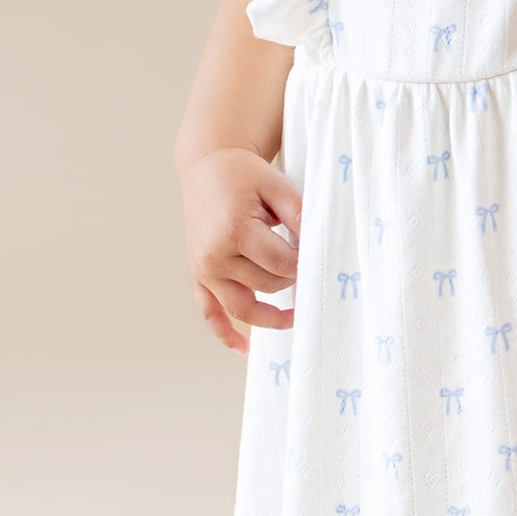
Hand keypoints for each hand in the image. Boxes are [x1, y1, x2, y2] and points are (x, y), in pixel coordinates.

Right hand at [178, 147, 300, 352]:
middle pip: (265, 286)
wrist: (208, 167)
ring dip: (269, 318)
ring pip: (240, 308)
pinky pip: (209, 312)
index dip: (305, 263)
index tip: (318, 256)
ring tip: (296, 319)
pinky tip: (243, 348)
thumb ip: (299, 215)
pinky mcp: (198, 275)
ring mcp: (204, 269)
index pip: (282, 264)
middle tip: (306, 266)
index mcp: (236, 231)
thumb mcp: (276, 185)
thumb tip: (318, 246)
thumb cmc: (245, 175)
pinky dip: (224, 333)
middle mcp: (215, 256)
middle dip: (290, 280)